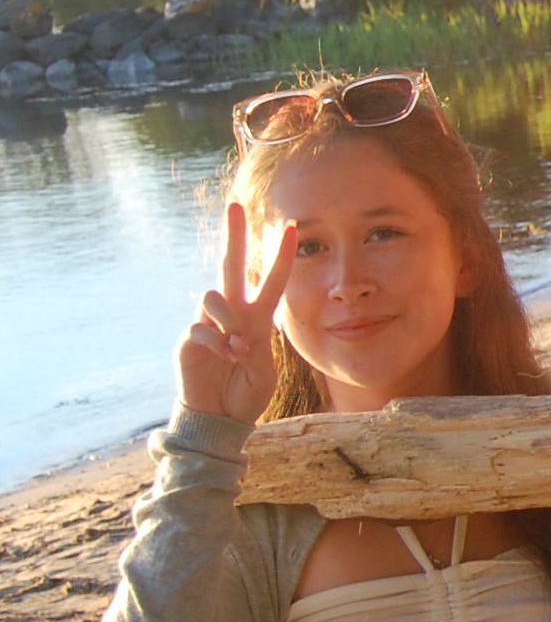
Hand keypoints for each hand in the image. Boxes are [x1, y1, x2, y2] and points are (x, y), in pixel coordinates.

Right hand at [178, 201, 295, 423]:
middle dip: (234, 235)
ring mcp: (208, 323)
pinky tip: (224, 356)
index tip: (290, 226)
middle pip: (231, 265)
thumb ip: (255, 348)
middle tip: (236, 205)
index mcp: (257, 319)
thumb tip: (237, 334)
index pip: (270, 280)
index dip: (280, 255)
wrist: (221, 417)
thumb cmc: (245, 394)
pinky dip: (216, 342)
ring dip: (228, 318)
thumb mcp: (264, 371)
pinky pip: (200, 328)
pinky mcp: (189, 339)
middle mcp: (232, 314)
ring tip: (238, 348)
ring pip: (213, 295)